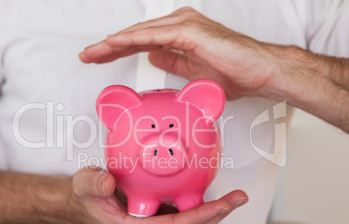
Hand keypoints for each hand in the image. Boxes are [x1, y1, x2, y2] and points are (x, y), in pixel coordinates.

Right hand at [68, 166, 247, 223]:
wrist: (88, 203)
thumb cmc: (88, 197)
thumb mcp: (85, 185)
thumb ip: (94, 184)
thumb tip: (108, 183)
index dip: (202, 216)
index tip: (223, 204)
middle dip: (217, 215)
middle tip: (238, 198)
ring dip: (214, 213)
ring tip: (234, 198)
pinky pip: (186, 219)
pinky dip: (202, 209)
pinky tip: (213, 196)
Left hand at [79, 7, 275, 99]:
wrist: (260, 73)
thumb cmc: (234, 73)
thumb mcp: (193, 72)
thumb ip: (172, 62)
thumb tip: (153, 58)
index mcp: (180, 35)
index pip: (141, 42)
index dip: (118, 51)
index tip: (100, 59)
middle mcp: (180, 25)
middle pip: (136, 36)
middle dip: (109, 48)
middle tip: (88, 56)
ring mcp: (184, 26)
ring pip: (140, 34)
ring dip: (113, 44)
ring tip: (93, 53)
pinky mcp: (189, 32)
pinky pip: (154, 36)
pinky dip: (132, 40)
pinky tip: (113, 44)